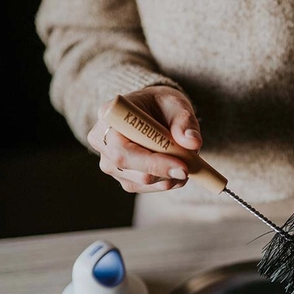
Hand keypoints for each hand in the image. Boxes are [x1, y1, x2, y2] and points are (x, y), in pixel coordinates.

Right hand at [87, 86, 201, 192]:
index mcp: (109, 116)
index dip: (152, 162)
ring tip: (187, 162)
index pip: (123, 150)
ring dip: (168, 177)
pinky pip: (145, 188)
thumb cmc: (162, 104)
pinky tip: (177, 168)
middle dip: (164, 172)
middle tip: (190, 168)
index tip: (182, 166)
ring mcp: (110, 162)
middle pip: (129, 171)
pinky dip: (166, 181)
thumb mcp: (176, 105)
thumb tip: (192, 142)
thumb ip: (185, 122)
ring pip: (140, 182)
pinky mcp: (122, 177)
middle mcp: (102, 141)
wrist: (155, 112)